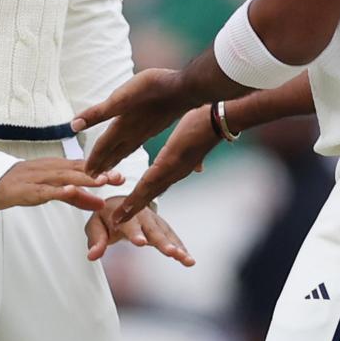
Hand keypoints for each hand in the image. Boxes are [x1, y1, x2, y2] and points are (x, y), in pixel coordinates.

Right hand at [0, 157, 120, 212]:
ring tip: (102, 182)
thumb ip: (78, 197)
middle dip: (100, 173)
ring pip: (65, 177)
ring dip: (84, 179)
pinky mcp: (29, 189)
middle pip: (79, 170)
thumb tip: (101, 204)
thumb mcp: (55, 190)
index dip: (104, 170)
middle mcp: (52, 169)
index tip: (122, 176)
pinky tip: (70, 190)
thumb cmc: (26, 184)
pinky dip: (58, 190)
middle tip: (119, 178)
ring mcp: (41, 178)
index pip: (85, 167)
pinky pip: (46, 189)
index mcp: (59, 167)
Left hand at [73, 69, 199, 173]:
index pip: (103, 147)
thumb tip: (74, 124)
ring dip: (116, 158)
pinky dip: (131, 148)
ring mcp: (146, 129)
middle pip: (114, 152)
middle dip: (103, 164)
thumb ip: (97, 113)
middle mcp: (134, 132)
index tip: (85, 173)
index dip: (93, 159)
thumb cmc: (155, 88)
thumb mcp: (120, 97)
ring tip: (109, 168)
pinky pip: (138, 142)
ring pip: (127, 149)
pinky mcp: (156, 124)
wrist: (186, 88)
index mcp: (123, 127)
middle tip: (93, 177)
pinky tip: (134, 145)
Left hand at [87, 203, 194, 265]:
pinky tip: (189, 261)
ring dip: (177, 247)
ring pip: (167, 234)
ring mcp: (154, 221)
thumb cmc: (105, 216)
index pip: (130, 224)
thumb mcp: (94, 226)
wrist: (119, 202)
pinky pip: (173, 239)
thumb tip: (92, 256)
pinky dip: (181, 249)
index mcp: (124, 214)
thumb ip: (96, 241)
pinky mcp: (162, 228)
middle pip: (154, 230)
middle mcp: (142, 216)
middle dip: (163, 242)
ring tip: (186, 259)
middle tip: (171, 253)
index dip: (136, 233)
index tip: (141, 243)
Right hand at [110, 106, 222, 222]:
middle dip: (135, 208)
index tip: (132, 207)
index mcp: (179, 167)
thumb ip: (195, 158)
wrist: (221, 119)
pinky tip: (128, 204)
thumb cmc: (207, 125)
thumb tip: (199, 167)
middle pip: (151, 193)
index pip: (158, 185)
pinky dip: (138, 195)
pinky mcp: (170, 163)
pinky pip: (150, 181)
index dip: (145, 197)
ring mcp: (172, 169)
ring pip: (148, 191)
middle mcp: (175, 173)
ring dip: (133, 207)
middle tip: (119, 222)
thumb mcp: (197, 143)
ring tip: (118, 219)